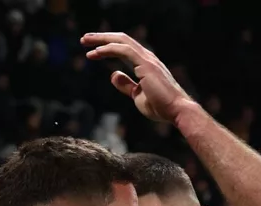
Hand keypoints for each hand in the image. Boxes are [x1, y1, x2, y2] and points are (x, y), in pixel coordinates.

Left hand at [82, 32, 197, 124]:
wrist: (176, 111)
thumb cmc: (161, 107)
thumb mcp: (137, 95)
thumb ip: (126, 85)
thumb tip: (113, 75)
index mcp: (145, 64)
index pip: (124, 49)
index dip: (107, 47)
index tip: (92, 52)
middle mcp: (147, 57)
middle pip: (121, 40)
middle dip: (101, 38)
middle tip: (84, 40)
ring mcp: (147, 59)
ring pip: (122, 41)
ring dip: (101, 40)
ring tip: (85, 41)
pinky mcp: (146, 64)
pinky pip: (124, 50)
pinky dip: (109, 49)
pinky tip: (96, 52)